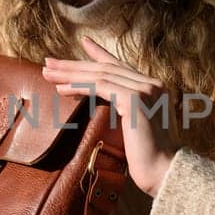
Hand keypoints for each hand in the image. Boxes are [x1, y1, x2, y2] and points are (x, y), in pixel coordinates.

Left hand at [42, 36, 177, 199]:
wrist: (166, 172)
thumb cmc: (152, 158)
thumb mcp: (139, 127)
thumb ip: (128, 111)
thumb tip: (109, 106)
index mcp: (156, 88)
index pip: (121, 66)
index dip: (100, 54)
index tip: (83, 43)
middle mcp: (152, 84)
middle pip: (106, 67)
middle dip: (75, 64)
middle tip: (49, 62)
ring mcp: (145, 90)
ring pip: (100, 74)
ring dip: (71, 73)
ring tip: (47, 73)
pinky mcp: (134, 100)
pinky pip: (100, 87)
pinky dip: (79, 86)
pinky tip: (61, 89)